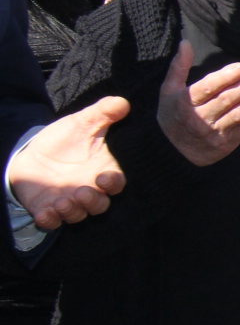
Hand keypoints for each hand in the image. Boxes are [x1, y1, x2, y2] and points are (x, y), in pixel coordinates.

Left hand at [6, 97, 129, 226]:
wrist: (32, 153)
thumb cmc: (64, 140)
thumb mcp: (82, 123)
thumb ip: (103, 113)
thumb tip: (123, 102)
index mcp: (102, 172)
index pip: (116, 184)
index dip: (112, 184)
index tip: (103, 177)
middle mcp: (89, 190)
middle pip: (100, 206)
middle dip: (93, 202)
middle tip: (81, 192)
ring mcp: (68, 201)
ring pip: (78, 215)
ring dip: (72, 211)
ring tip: (62, 201)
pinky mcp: (46, 209)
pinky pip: (52, 222)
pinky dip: (50, 220)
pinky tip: (46, 212)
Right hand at [157, 41, 239, 166]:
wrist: (171, 151)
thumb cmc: (172, 114)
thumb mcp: (168, 90)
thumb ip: (178, 67)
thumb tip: (185, 43)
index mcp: (185, 102)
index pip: (207, 88)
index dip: (225, 78)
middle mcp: (200, 118)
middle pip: (227, 100)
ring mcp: (214, 132)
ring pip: (239, 114)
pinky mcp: (226, 143)